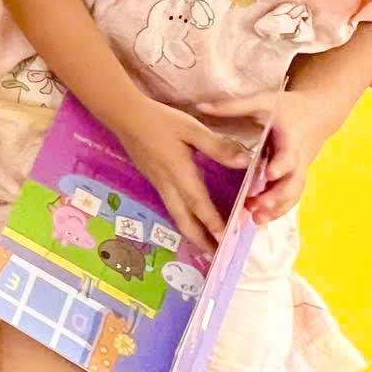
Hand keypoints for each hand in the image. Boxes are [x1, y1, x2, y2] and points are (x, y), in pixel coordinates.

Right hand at [107, 93, 245, 246]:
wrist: (124, 116)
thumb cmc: (159, 120)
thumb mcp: (191, 127)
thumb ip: (217, 146)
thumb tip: (246, 162)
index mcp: (179, 173)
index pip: (199, 204)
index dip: (213, 223)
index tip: (226, 240)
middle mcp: (168, 184)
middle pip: (184, 220)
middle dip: (201, 240)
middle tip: (216, 256)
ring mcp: (159, 184)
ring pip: (177, 216)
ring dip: (192, 233)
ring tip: (207, 246)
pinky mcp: (155, 180)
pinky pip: (171, 207)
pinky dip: (184, 221)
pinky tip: (191, 222)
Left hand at [207, 87, 343, 219]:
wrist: (317, 115)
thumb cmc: (287, 108)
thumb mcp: (262, 102)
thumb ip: (232, 106)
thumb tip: (200, 106)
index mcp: (291, 139)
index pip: (289, 154)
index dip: (281, 164)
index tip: (269, 173)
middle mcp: (298, 159)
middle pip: (293, 182)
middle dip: (277, 196)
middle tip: (257, 207)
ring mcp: (299, 172)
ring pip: (293, 194)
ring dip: (277, 208)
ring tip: (255, 219)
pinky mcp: (295, 179)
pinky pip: (290, 198)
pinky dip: (277, 210)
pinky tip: (259, 220)